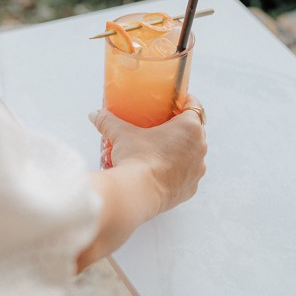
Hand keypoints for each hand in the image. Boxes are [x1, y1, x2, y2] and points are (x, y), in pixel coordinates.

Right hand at [91, 95, 207, 215]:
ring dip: (180, 149)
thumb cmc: (136, 158)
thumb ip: (108, 121)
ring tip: (160, 149)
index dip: (185, 101)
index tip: (175, 101)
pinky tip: (161, 169)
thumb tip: (95, 114)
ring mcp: (197, 170)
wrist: (138, 193)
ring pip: (192, 153)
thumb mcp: (120, 134)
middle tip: (161, 124)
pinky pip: (186, 174)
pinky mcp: (191, 187)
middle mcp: (199, 147)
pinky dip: (177, 170)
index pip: (194, 106)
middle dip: (180, 127)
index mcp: (190, 128)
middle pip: (194, 130)